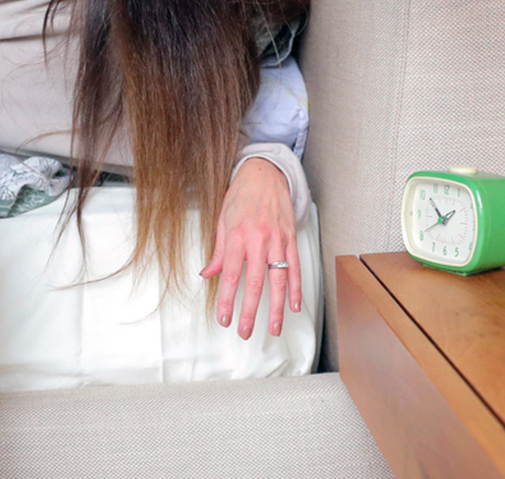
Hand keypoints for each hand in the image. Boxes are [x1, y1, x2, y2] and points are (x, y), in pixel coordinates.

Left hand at [200, 158, 300, 339]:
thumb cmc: (241, 196)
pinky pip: (295, 267)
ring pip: (279, 279)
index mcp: (237, 236)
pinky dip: (296, 288)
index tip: (224, 318)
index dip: (227, 299)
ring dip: (276, 307)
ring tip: (273, 327)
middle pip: (255, 282)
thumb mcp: (222, 221)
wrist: (265, 174)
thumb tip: (208, 274)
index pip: (230, 275)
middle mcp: (258, 239)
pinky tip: (294, 305)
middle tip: (245, 330)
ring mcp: (277, 240)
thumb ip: (218, 251)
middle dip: (250, 311)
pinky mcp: (290, 238)